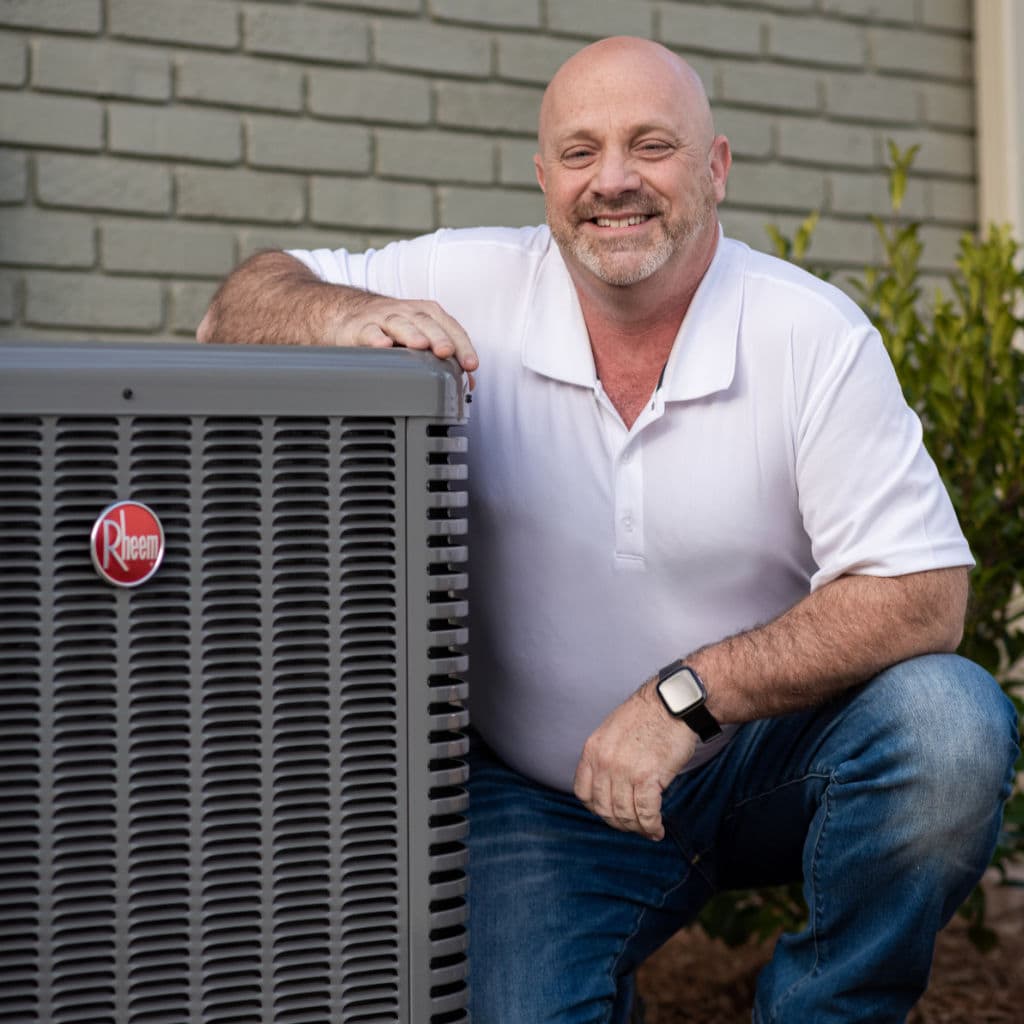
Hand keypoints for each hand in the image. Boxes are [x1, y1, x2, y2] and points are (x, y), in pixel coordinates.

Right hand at [336, 294, 478, 373]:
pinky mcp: (361, 327)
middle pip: (426, 322)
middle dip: (439, 338)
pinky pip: (369, 332)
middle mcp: (408, 313)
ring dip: (411, 334)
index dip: (463, 345)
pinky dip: (376, 338)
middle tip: (446, 352)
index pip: (450, 327)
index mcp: (427, 315)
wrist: (351, 315)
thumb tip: (467, 382)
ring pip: (400, 324)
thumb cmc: (393, 329)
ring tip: (420, 346)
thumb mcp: (421, 338)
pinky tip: (383, 346)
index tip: (471, 364)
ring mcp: (383, 318)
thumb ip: (445, 359)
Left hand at [573, 679, 696, 840]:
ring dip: (637, 828)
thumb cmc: (648, 715)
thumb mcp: (612, 731)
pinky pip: (645, 814)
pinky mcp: (648, 778)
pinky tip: (657, 829)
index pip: (582, 793)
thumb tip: (609, 784)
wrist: (673, 703)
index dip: (596, 808)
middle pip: (603, 808)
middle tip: (633, 825)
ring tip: (648, 829)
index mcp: (592, 750)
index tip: (610, 811)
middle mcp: (604, 762)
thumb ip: (605, 756)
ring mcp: (624, 771)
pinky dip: (651, 827)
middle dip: (619, 822)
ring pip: (624, 815)